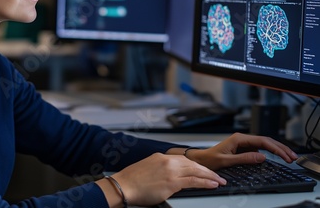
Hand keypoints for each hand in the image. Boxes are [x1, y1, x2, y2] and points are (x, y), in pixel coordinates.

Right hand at [99, 152, 226, 206]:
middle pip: (193, 164)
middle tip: (217, 175)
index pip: (184, 159)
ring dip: (210, 176)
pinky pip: (194, 181)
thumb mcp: (147, 169)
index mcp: (161, 157)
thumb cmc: (131, 181)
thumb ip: (160, 170)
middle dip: (207, 170)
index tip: (203, 170)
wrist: (123, 186)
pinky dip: (205, 182)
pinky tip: (212, 184)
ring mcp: (170, 172)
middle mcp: (167, 161)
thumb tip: (170, 177)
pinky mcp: (172, 183)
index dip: (197, 165)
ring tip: (219, 180)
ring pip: (196, 171)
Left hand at [186, 132, 297, 169]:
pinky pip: (260, 147)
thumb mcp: (227, 161)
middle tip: (292, 156)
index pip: (262, 141)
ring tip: (288, 156)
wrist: (201, 159)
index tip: (285, 155)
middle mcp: (242, 138)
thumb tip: (262, 157)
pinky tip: (277, 156)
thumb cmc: (210, 159)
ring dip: (277, 149)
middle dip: (280, 148)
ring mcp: (243, 142)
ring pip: (264, 143)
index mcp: (238, 138)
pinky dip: (270, 151)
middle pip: (266, 140)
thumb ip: (244, 158)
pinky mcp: (243, 147)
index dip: (276, 148)